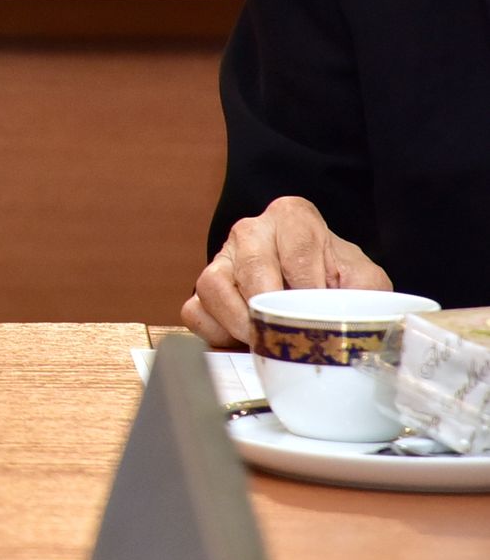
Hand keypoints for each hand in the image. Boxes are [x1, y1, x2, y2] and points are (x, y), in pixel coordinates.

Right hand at [181, 196, 390, 346]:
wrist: (314, 283)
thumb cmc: (336, 278)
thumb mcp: (364, 278)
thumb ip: (366, 291)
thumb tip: (352, 321)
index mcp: (293, 218)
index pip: (299, 253)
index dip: (312, 291)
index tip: (320, 314)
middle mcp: (251, 230)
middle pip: (252, 268)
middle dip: (271, 309)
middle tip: (288, 337)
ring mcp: (223, 256)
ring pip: (211, 285)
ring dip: (238, 321)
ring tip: (262, 341)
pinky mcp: (206, 286)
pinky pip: (194, 309)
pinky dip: (214, 332)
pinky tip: (240, 340)